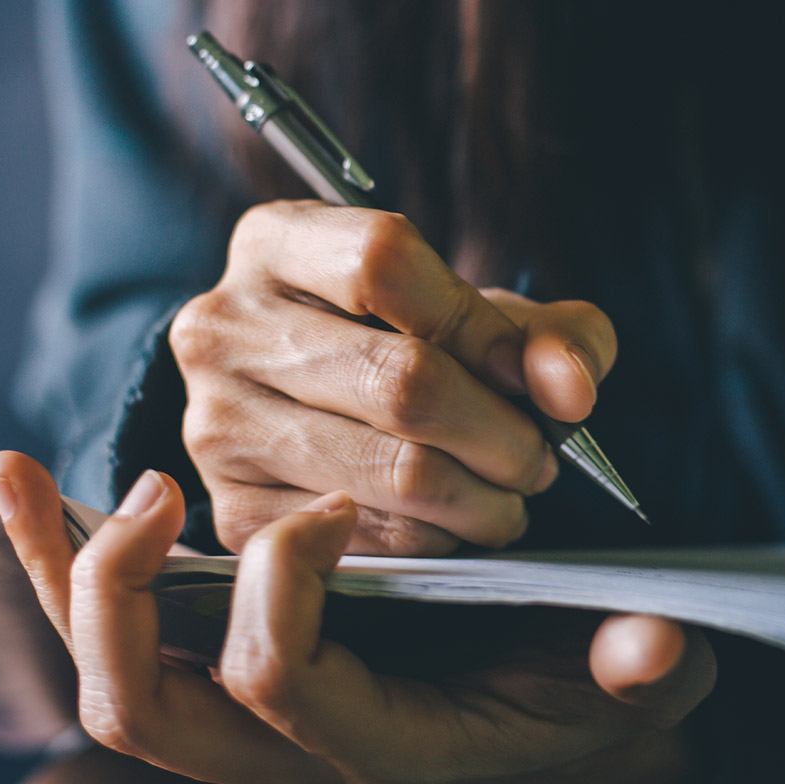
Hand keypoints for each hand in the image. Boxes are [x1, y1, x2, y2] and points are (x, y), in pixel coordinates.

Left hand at [0, 451, 714, 783]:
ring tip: (29, 478)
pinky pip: (126, 643)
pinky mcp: (240, 682)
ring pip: (116, 683)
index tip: (328, 501)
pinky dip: (68, 571)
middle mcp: (301, 756)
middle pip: (153, 710)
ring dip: (67, 583)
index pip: (286, 688)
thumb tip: (652, 647)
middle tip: (156, 494)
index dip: (285, 594)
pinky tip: (37, 489)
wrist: (564, 722)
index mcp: (393, 749)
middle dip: (128, 600)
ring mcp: (259, 730)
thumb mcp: (645, 679)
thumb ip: (651, 669)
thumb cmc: (594, 689)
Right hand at [168, 200, 617, 554]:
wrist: (318, 414)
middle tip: (537, 460)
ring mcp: (216, 423)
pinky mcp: (231, 511)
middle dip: (502, 435)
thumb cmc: (412, 349)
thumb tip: (567, 390)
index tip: (533, 377)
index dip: (481, 327)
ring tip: (507, 494)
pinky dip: (438, 539)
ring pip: (395, 470)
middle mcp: (224, 328)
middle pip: (402, 381)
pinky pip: (370, 535)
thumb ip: (552, 335)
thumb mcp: (484, 315)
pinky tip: (452, 522)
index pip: (385, 262)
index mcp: (276, 243)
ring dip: (483, 498)